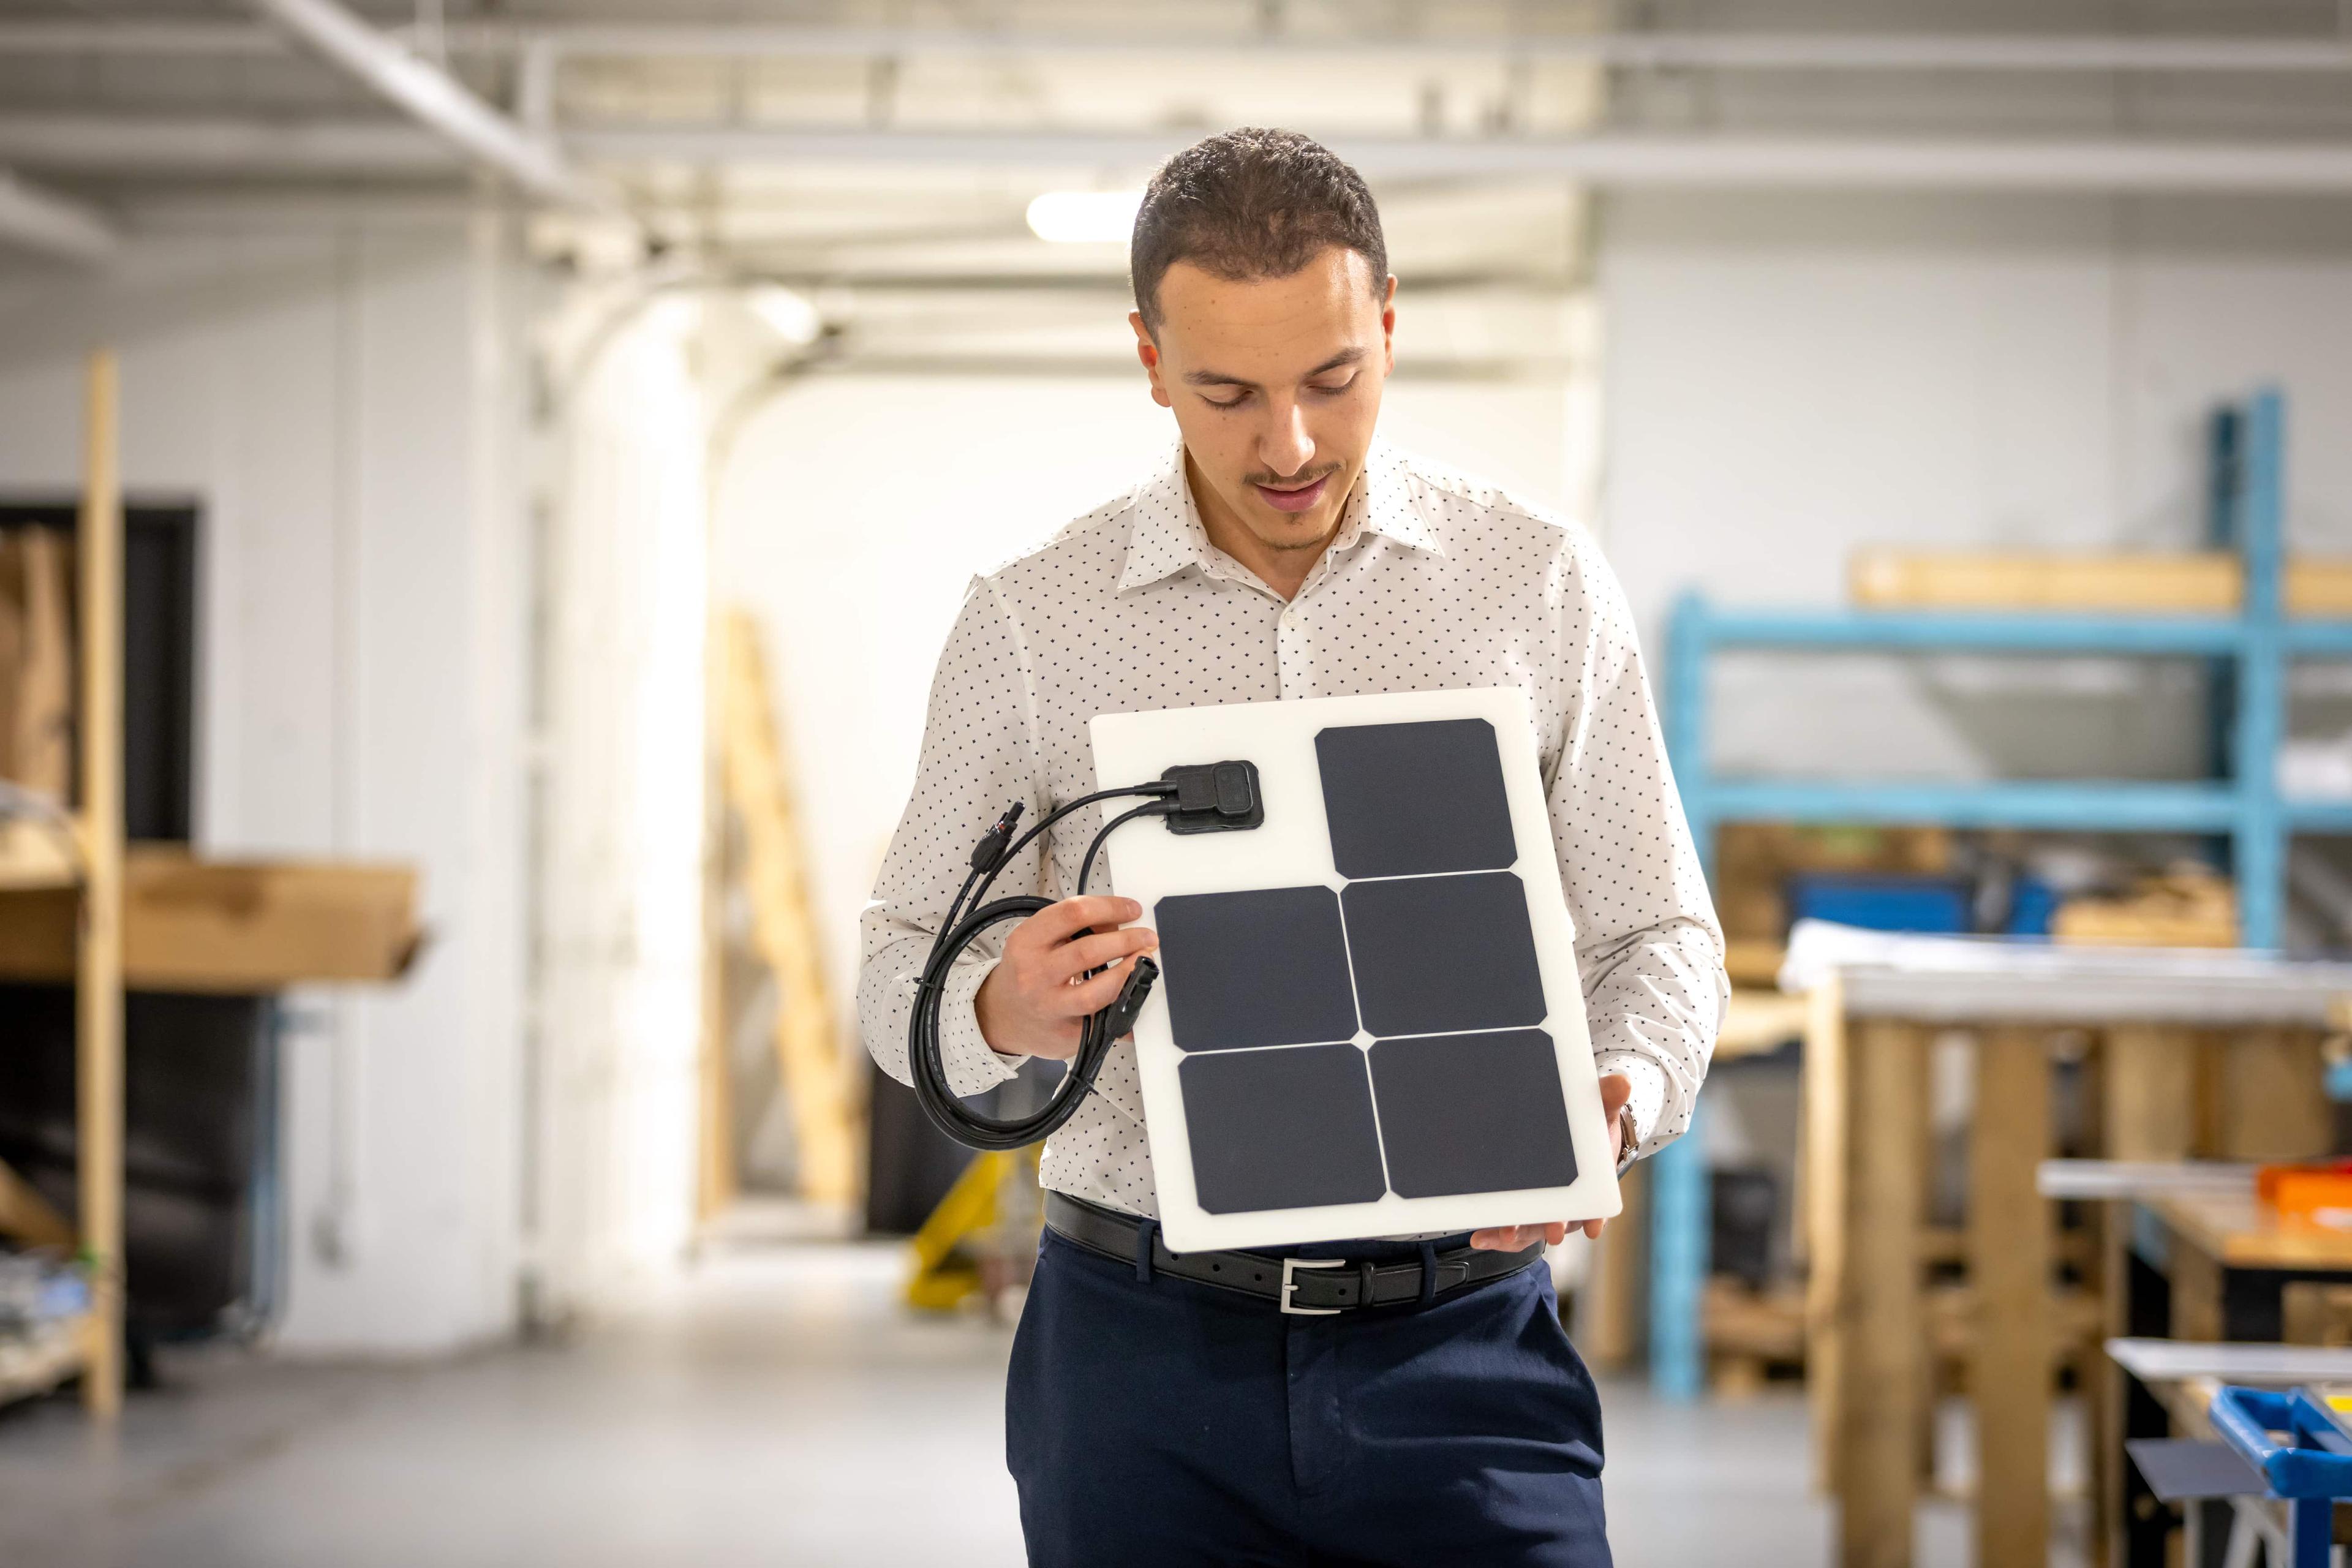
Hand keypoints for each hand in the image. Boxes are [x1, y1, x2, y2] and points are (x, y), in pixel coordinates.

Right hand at [973, 896, 1158, 1061]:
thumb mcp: (1037, 940)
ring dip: (1128, 974)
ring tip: (1143, 962)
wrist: (1001, 1014)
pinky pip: (1104, 1024)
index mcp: (1026, 942)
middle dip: (1127, 941)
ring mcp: (1050, 1008)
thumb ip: (1073, 927)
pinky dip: (1126, 1012)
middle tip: (1147, 937)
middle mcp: (1034, 975)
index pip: (1073, 913)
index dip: (1110, 908)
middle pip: (1088, 952)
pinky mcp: (1066, 1034)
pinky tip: (1135, 1000)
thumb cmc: (1025, 972)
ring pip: (1097, 993)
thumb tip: (1118, 922)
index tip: (1131, 909)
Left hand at [1468, 1072, 1632, 1250]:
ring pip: (1531, 1230)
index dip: (1594, 1217)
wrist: (1570, 1134)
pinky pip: (1508, 1224)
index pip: (1595, 1207)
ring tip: (1500, 1237)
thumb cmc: (1589, 1127)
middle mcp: (1567, 1204)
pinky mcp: (1520, 1207)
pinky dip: (1495, 1233)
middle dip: (1551, 1227)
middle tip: (1548, 1230)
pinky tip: (1478, 1237)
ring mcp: (1542, 1209)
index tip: (1593, 1228)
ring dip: (1517, 1235)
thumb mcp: (1600, 1111)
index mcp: (1591, 1185)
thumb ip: (1607, 1098)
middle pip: (1559, 1222)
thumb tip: (1622, 1081)